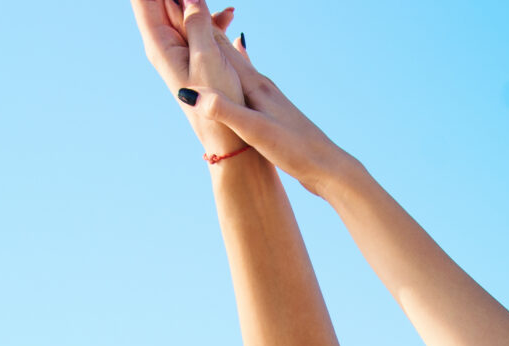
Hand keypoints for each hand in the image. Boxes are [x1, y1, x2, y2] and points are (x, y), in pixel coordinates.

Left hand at [127, 0, 244, 155]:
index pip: (143, 1)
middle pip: (159, 3)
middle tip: (198, 2)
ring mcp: (178, 48)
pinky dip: (211, 17)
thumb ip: (196, 22)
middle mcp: (163, 44)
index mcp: (159, 44)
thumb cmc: (217, 104)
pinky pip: (197, 25)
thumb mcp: (207, 58)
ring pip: (180, 9)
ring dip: (196, 4)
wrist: (229, 137)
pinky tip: (229, 16)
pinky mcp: (194, 53)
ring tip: (223, 10)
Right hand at [171, 25, 358, 193]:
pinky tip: (244, 62)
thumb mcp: (255, 131)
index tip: (180, 12)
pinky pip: (248, 83)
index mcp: (255, 86)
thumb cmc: (295, 149)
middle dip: (207, 35)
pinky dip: (239, 69)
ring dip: (220, 50)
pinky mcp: (274, 111)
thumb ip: (223, 110)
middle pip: (229, 53)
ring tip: (208, 32)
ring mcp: (269, 97)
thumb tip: (189, 92)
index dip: (199, 32)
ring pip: (238, 66)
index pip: (220, 51)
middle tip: (186, 13)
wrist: (328, 167)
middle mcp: (262, 85)